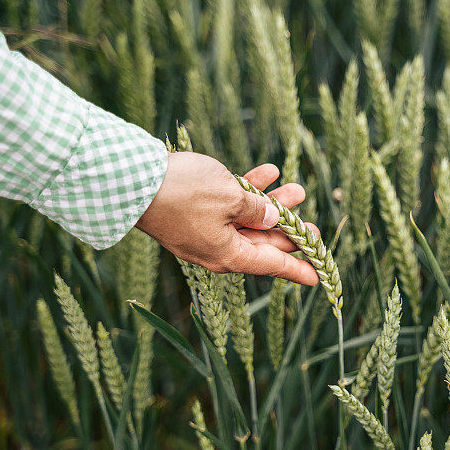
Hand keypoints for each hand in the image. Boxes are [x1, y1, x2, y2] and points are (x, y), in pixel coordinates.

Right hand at [136, 151, 318, 284]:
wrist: (131, 181)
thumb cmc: (183, 194)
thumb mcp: (230, 199)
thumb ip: (257, 210)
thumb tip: (271, 218)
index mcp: (229, 254)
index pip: (272, 264)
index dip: (298, 268)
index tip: (319, 279)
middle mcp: (219, 247)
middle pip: (263, 242)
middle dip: (290, 232)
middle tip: (315, 228)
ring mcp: (207, 229)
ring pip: (250, 219)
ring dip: (274, 204)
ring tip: (298, 190)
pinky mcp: (196, 211)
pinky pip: (231, 204)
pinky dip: (250, 189)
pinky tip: (270, 171)